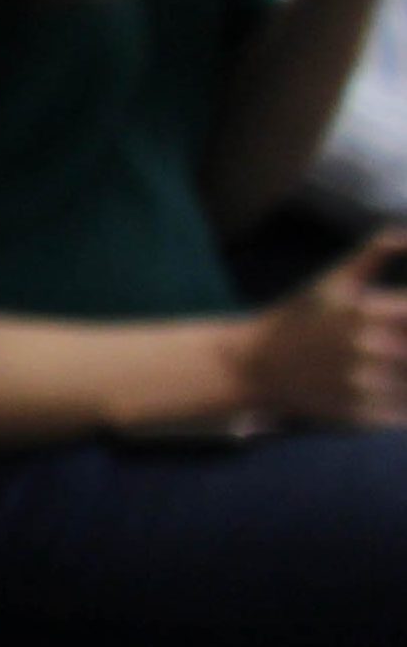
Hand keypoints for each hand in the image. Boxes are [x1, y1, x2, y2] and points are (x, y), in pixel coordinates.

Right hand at [244, 229, 406, 427]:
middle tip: (394, 346)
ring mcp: (366, 384)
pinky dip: (401, 407)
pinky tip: (387, 390)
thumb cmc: (299, 317)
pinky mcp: (361, 415)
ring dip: (405, 377)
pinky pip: (403, 414)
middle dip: (404, 346)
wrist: (253, 365)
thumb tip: (405, 232)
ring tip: (387, 362)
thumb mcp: (334, 279)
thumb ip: (375, 251)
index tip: (401, 315)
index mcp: (368, 311)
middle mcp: (369, 348)